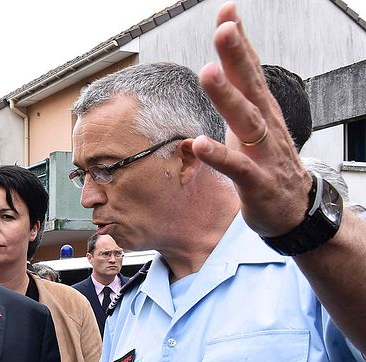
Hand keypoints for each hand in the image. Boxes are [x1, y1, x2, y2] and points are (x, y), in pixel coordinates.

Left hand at [189, 2, 310, 237]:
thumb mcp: (252, 124)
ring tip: (207, 72)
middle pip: (250, 86)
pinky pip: (236, 167)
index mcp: (261, 109)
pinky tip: (198, 143)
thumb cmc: (267, 163)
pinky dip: (218, 155)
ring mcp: (263, 153)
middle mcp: (265, 125)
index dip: (240, 41)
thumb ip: (238, 95)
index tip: (227, 11)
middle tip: (223, 29)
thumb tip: (222, 62)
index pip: (250, 69)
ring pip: (246, 120)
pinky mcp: (256, 182)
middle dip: (236, 56)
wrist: (295, 209)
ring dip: (226, 96)